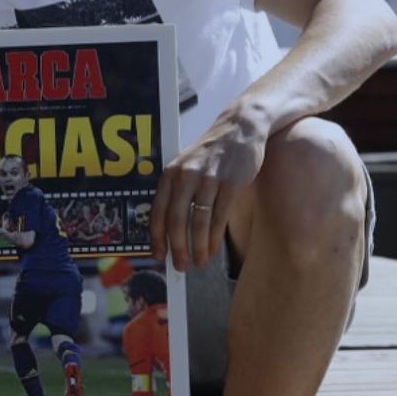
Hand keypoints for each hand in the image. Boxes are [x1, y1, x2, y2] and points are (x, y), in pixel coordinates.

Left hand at [149, 104, 267, 270]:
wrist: (240, 129)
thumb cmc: (211, 153)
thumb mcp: (185, 166)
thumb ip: (176, 192)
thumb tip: (168, 229)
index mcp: (170, 173)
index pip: (157, 211)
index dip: (156, 236)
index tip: (157, 255)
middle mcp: (185, 175)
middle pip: (177, 220)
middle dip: (177, 247)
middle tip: (180, 266)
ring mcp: (209, 179)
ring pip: (199, 222)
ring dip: (198, 247)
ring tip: (198, 262)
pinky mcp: (231, 184)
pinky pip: (219, 217)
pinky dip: (215, 238)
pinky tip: (213, 250)